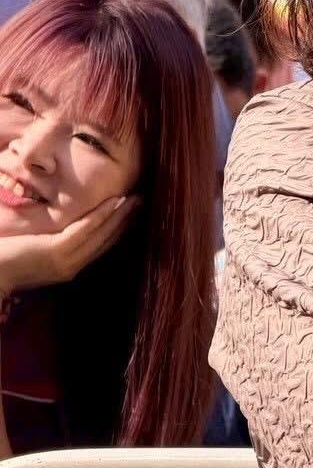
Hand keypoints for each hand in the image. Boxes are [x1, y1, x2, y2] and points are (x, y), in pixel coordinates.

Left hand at [0, 195, 137, 297]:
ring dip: (121, 215)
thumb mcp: (34, 254)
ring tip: (135, 199)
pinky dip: (102, 215)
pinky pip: (86, 229)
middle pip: (107, 241)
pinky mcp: (58, 251)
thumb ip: (49, 246)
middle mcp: (73, 266)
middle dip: (127, 221)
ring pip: (102, 234)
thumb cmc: (5, 263)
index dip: (119, 231)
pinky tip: (113, 202)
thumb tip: (59, 231)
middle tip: (142, 204)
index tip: (132, 216)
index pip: (100, 247)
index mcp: (69, 268)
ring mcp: (67, 260)